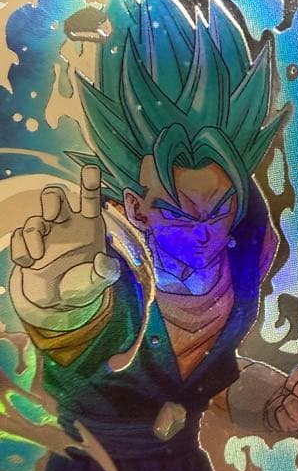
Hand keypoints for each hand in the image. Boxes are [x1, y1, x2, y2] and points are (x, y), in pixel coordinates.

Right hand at [10, 165, 119, 311]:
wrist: (56, 301)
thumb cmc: (81, 284)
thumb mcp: (97, 282)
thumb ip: (105, 273)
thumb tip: (105, 261)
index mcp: (89, 225)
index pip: (89, 198)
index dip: (89, 182)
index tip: (90, 169)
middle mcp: (66, 223)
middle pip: (54, 194)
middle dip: (50, 199)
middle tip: (53, 216)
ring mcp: (45, 233)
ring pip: (34, 219)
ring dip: (33, 234)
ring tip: (38, 256)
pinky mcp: (27, 245)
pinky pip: (18, 237)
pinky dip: (21, 249)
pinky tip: (29, 263)